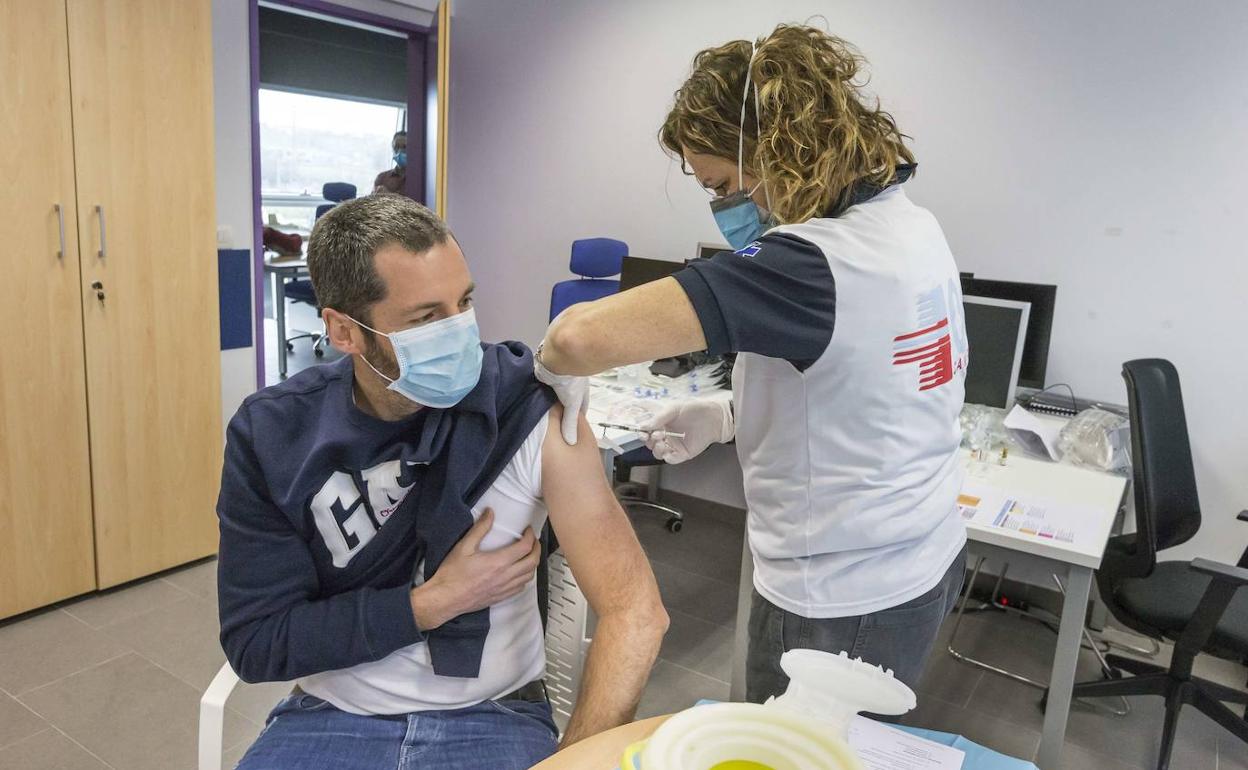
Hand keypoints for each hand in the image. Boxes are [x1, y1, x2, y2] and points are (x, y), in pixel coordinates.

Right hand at [410, 508, 540, 629]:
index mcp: (498, 562)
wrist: (445, 598)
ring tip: (529, 554)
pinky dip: (526, 577)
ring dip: (533, 563)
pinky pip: (521, 587)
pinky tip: (520, 572)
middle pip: (533, 561)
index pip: (525, 547)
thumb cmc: (452, 574)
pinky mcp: (501, 597)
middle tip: (534, 540)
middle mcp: (505, 576)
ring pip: (529, 576)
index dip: (530, 536)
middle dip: (537, 548)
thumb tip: (490, 513)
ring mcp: (504, 588)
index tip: (528, 530)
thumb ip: (480, 529)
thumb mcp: (464, 547)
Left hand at [535, 347, 587, 444]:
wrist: (557, 357)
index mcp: (581, 392)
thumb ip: (570, 422)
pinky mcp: (546, 375)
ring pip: (554, 395)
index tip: (571, 431)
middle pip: (566, 402)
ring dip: (549, 402)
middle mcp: (571, 385)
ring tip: (540, 417)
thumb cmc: (571, 380)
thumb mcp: (572, 404)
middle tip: (553, 426)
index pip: (581, 409)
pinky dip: (539, 394)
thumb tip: (571, 443)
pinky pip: (543, 388)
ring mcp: (559, 379)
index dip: (576, 419)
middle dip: (561, 411)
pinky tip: (533, 402)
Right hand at [638, 399, 733, 463]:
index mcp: (662, 423)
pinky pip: (670, 459)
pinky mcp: (682, 453)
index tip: (642, 431)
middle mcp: (666, 435)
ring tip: (662, 440)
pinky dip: (667, 456)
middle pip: (649, 443)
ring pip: (657, 453)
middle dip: (648, 440)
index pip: (646, 431)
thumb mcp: (674, 408)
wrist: (713, 418)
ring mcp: (674, 445)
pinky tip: (669, 449)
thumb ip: (659, 417)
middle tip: (654, 434)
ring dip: (656, 448)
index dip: (642, 432)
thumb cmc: (695, 410)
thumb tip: (644, 425)